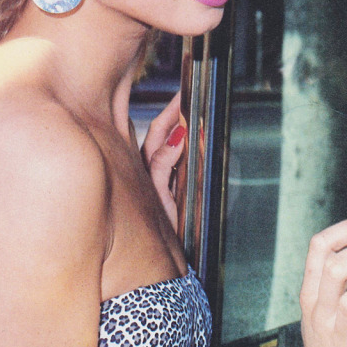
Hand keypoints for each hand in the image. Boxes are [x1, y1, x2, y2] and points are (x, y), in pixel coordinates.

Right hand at [141, 92, 185, 231]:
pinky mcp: (154, 196)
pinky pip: (159, 169)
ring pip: (155, 146)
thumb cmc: (186, 222)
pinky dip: (168, 152)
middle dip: (170, 112)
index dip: (171, 113)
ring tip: (184, 107)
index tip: (184, 95)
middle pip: (156, 134)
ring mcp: (149, 183)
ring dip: (171, 125)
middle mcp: (149, 172)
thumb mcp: (192, 187)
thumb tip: (197, 135)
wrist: (181, 254)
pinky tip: (179, 138)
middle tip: (185, 93)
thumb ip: (190, 163)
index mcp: (158, 168)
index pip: (162, 133)